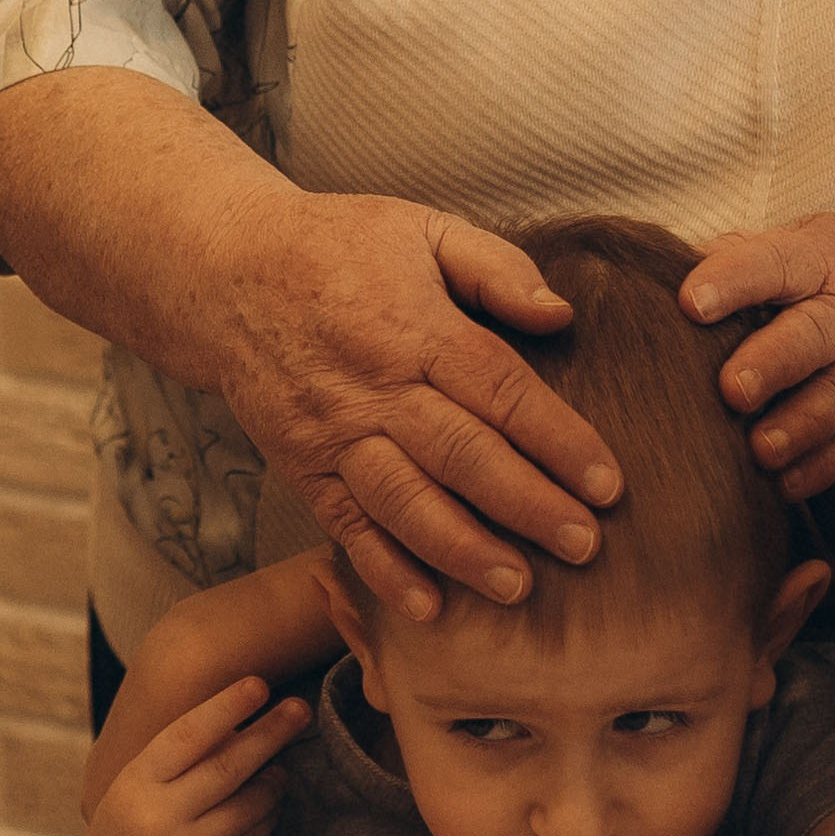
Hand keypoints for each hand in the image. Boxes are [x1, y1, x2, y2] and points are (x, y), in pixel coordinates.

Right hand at [60, 677, 311, 835]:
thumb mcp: (133, 794)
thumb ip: (176, 761)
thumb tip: (241, 716)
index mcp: (132, 787)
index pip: (187, 735)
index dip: (226, 706)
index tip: (259, 683)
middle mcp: (156, 821)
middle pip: (228, 765)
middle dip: (271, 732)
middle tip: (301, 707)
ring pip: (251, 802)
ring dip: (273, 780)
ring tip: (278, 768)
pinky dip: (267, 817)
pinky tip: (267, 808)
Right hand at [203, 183, 622, 614]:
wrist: (225, 274)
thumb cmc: (340, 247)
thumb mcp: (422, 228)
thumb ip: (497, 268)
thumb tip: (561, 315)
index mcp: (416, 327)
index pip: (501, 390)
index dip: (559, 440)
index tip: (609, 484)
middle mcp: (375, 389)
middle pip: (462, 456)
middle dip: (528, 506)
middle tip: (585, 546)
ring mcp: (334, 434)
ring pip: (405, 502)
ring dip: (463, 550)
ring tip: (518, 587)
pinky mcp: (302, 467)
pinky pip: (346, 526)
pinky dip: (385, 570)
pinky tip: (429, 608)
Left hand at [683, 214, 834, 496]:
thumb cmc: (832, 270)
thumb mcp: (796, 242)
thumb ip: (734, 254)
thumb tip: (657, 269)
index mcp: (816, 261)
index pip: (773, 263)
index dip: (733, 280)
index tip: (690, 303)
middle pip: (814, 334)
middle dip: (774, 362)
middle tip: (733, 389)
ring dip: (801, 424)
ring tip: (761, 449)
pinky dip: (823, 466)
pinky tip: (785, 484)